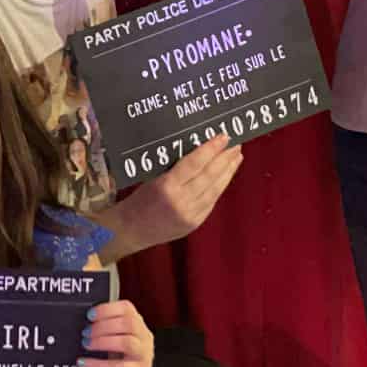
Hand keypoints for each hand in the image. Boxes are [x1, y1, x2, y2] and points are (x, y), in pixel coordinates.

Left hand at [78, 299, 153, 366]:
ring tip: (86, 344)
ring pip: (127, 343)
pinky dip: (98, 364)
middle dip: (103, 326)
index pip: (127, 308)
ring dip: (102, 342)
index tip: (90, 315)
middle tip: (85, 332)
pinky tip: (84, 363)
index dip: (107, 309)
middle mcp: (144, 338)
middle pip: (128, 324)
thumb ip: (106, 329)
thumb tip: (83, 321)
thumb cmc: (118, 362)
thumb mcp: (115, 340)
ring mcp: (144, 356)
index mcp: (138, 325)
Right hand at [120, 134, 241, 248]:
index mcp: (166, 186)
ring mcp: (190, 214)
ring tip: (236, 157)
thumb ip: (176, 168)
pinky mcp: (195, 223)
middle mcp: (181, 201)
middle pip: (209, 176)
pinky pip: (212, 201)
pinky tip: (226, 176)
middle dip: (225, 158)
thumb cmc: (138, 200)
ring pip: (215, 189)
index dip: (211, 149)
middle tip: (236, 143)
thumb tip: (200, 151)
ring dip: (228, 172)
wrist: (130, 231)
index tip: (223, 136)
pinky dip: (220, 186)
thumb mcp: (153, 178)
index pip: (194, 163)